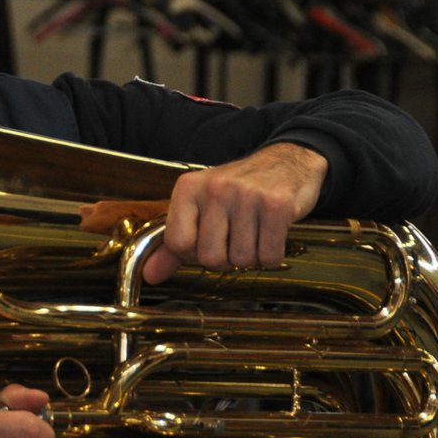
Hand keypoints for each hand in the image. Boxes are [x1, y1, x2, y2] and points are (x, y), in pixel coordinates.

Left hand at [142, 142, 327, 284]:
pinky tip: (271, 233)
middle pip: (210, 258)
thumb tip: (150, 275)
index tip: (208, 238)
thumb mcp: (200, 208)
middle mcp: (215, 188)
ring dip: (251, 256)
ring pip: (241, 260)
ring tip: (255, 231)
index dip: (194, 252)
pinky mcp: (277, 205)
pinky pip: (269, 256)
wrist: (287, 162)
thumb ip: (174, 243)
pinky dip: (272, 254)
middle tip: (236, 237)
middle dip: (226, 258)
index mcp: (189, 188)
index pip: (177, 244)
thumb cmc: (239, 190)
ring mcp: (247, 195)